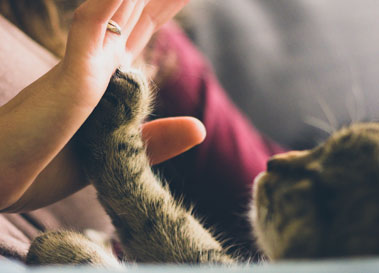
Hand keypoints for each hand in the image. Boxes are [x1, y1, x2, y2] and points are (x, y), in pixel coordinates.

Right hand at [0, 0, 193, 210]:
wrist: (3, 183)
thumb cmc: (51, 168)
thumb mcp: (119, 154)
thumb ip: (158, 139)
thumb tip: (201, 129)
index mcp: (109, 77)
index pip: (143, 25)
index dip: (166, 4)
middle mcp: (98, 62)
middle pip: (138, 9)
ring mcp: (85, 66)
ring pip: (119, 7)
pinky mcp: (71, 78)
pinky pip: (92, 28)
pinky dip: (110, 3)